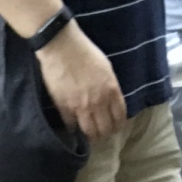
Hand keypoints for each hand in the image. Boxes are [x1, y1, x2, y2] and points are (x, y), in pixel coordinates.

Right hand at [35, 20, 126, 142]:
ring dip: (91, 136)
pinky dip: (74, 128)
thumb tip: (111, 102)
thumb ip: (110, 87)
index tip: (114, 127)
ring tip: (89, 134)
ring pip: (90, 132)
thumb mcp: (106, 67)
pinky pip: (72, 126)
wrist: (61, 45)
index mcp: (111, 90)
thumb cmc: (84, 52)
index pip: (120, 118)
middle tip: (102, 133)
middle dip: (105, 134)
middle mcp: (98, 102)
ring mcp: (81, 107)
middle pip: (105, 129)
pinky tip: (74, 126)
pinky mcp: (65, 109)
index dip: (118, 126)